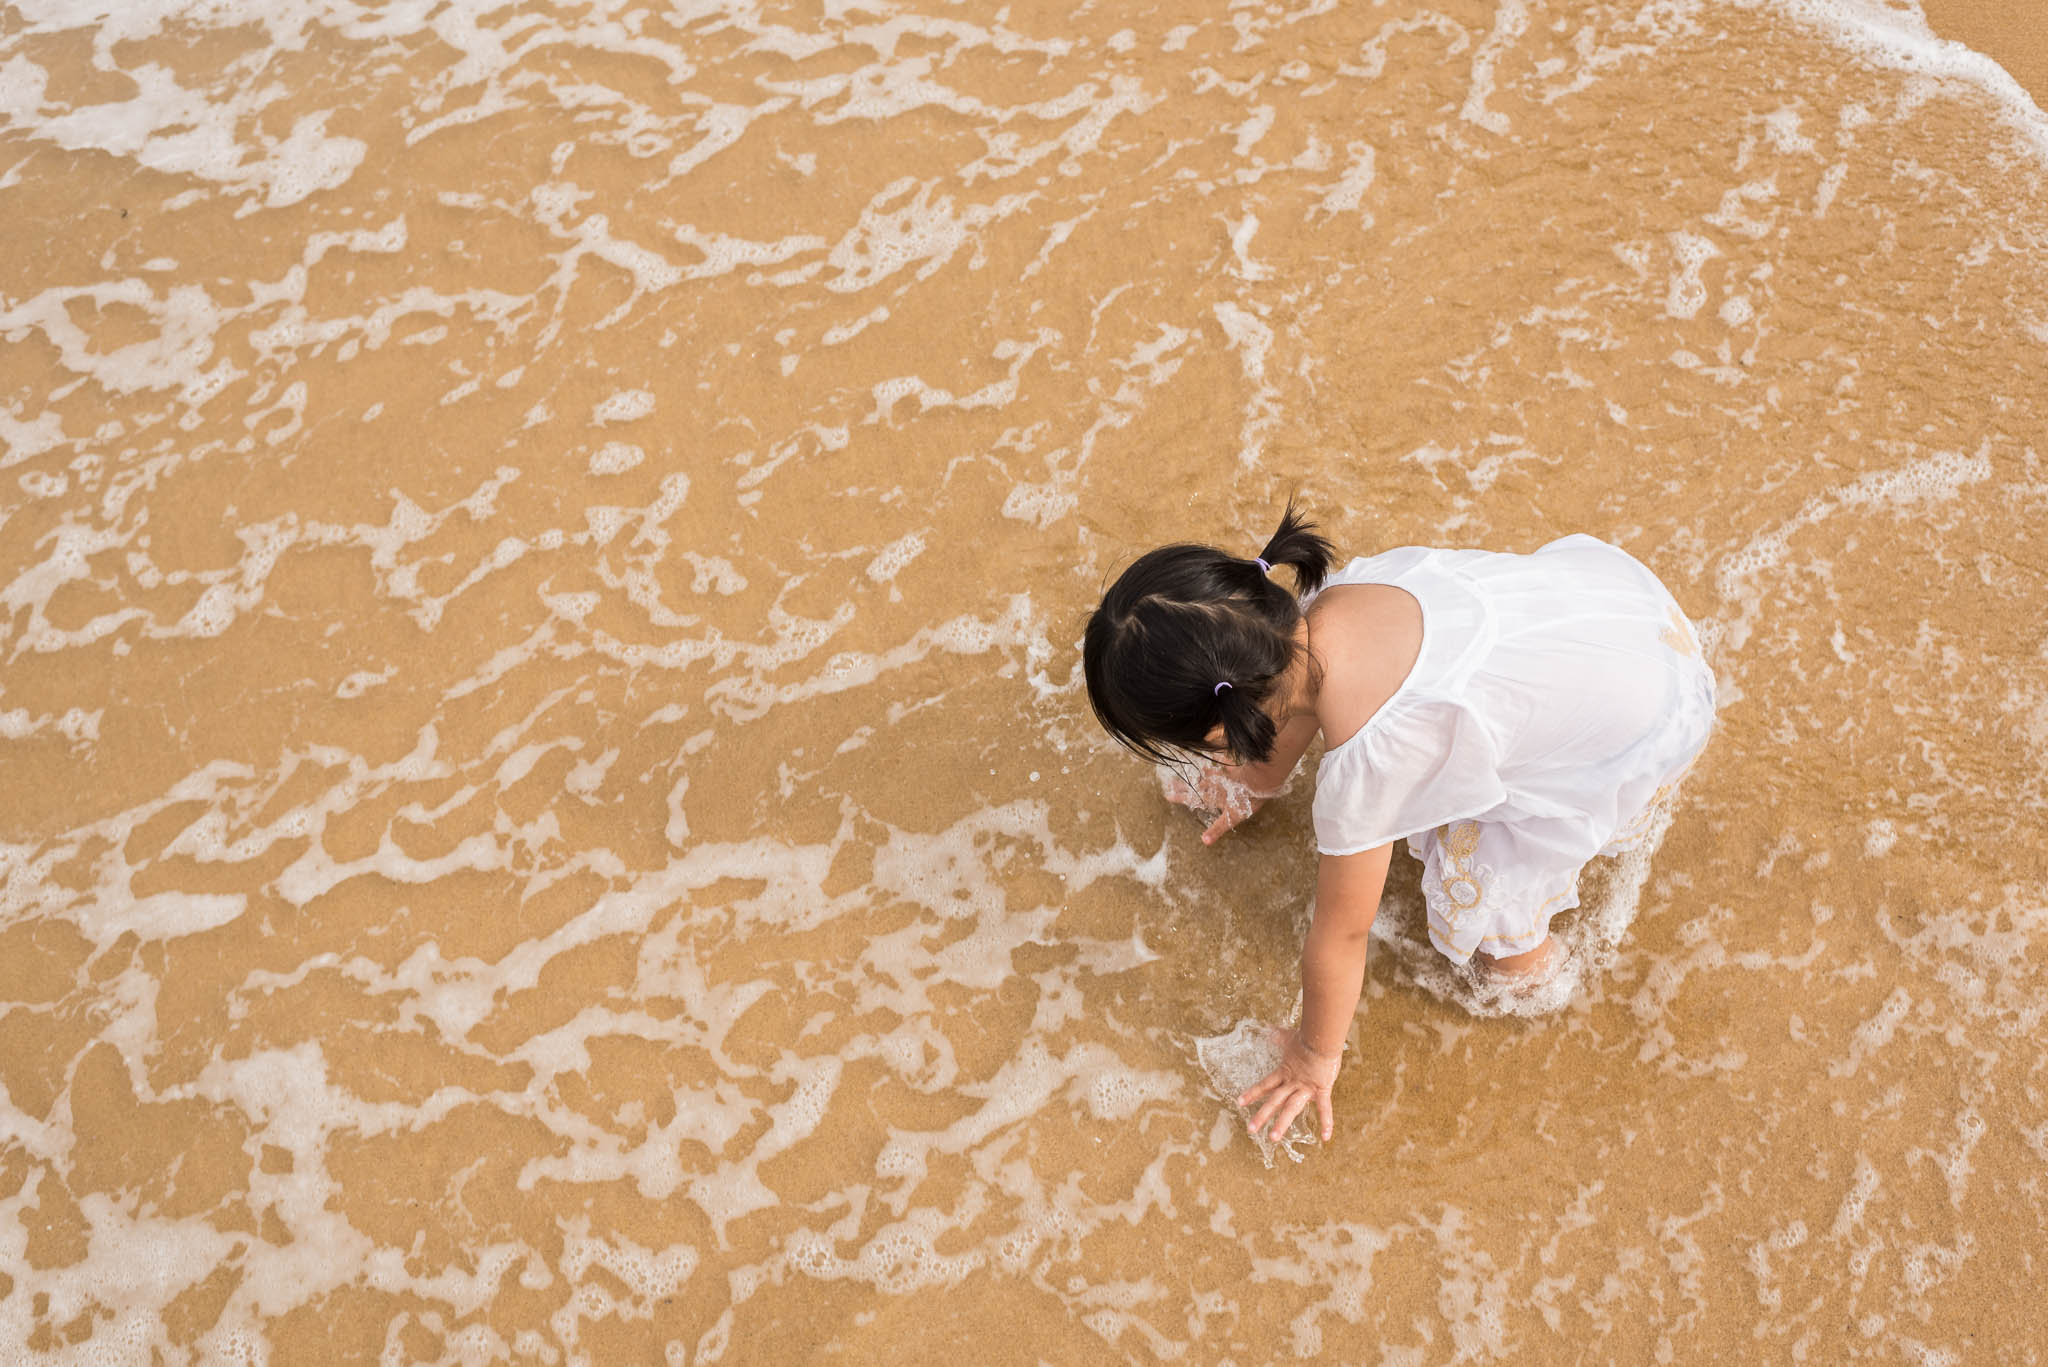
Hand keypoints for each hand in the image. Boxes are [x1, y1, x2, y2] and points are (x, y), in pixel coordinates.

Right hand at [1160, 763, 1266, 844]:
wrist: (1260, 780)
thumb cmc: (1247, 800)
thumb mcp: (1233, 817)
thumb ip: (1218, 828)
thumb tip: (1204, 841)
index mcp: (1213, 797)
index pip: (1193, 798)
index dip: (1180, 797)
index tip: (1168, 795)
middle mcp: (1214, 785)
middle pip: (1195, 785)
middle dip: (1183, 784)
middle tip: (1170, 782)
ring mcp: (1222, 774)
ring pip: (1205, 773)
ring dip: (1195, 772)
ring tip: (1186, 769)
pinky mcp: (1231, 765)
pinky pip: (1221, 760)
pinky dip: (1215, 758)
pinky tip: (1211, 753)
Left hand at [1237, 1026, 1340, 1142]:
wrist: (1321, 1038)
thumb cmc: (1306, 1037)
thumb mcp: (1289, 1037)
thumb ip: (1278, 1036)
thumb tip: (1268, 1029)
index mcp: (1284, 1072)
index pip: (1265, 1085)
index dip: (1252, 1093)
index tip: (1239, 1102)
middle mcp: (1292, 1083)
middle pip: (1274, 1101)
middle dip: (1262, 1115)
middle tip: (1250, 1129)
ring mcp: (1306, 1088)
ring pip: (1291, 1108)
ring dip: (1282, 1123)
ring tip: (1273, 1138)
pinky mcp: (1321, 1089)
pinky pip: (1324, 1108)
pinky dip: (1326, 1122)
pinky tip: (1325, 1137)